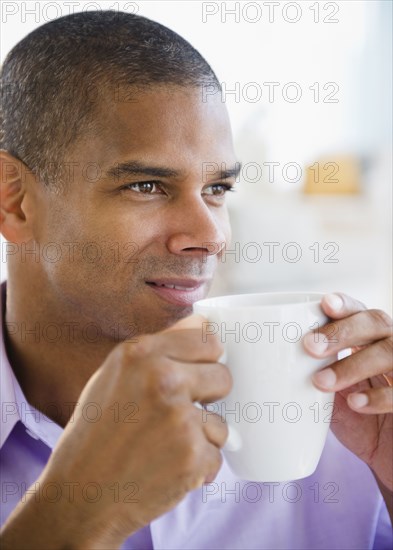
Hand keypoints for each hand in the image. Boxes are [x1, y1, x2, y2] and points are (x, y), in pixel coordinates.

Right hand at [16, 315, 230, 547]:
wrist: (80, 494)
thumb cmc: (96, 432)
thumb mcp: (114, 374)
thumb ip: (157, 351)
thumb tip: (204, 326)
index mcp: (141, 353)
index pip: (207, 339)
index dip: (205, 360)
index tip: (198, 371)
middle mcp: (163, 379)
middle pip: (223, 376)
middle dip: (209, 396)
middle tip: (179, 413)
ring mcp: (180, 418)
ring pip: (221, 422)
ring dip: (200, 437)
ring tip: (164, 446)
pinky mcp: (193, 456)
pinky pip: (215, 455)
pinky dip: (197, 467)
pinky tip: (166, 468)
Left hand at [303, 293, 392, 493]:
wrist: (389, 455)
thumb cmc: (356, 419)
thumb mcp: (329, 395)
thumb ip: (309, 376)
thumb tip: (257, 367)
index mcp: (368, 339)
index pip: (359, 310)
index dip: (344, 304)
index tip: (323, 304)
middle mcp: (390, 346)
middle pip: (376, 322)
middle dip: (342, 330)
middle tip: (309, 346)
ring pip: (390, 352)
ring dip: (353, 364)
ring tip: (321, 382)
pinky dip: (379, 396)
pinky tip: (356, 403)